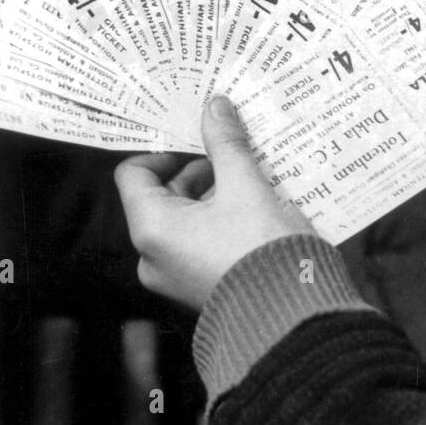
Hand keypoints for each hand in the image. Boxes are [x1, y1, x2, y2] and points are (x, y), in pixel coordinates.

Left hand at [114, 97, 314, 312]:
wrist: (291, 318)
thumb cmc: (262, 251)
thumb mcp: (246, 188)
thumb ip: (227, 145)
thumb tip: (214, 106)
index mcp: (152, 228)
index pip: (134, 173)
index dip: (163, 150)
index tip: (197, 139)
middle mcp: (153, 256)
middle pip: (162, 197)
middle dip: (199, 172)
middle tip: (234, 155)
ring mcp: (175, 277)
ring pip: (185, 221)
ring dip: (214, 197)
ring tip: (252, 183)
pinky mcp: (200, 288)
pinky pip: (200, 245)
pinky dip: (221, 223)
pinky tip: (255, 212)